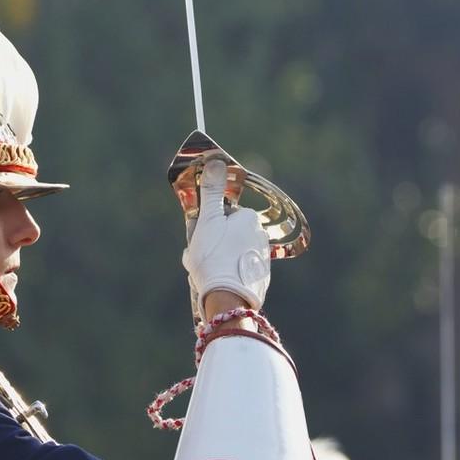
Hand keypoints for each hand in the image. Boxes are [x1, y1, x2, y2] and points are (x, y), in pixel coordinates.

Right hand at [182, 159, 270, 314]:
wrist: (227, 299)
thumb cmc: (214, 257)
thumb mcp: (207, 221)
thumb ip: (211, 191)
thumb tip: (215, 160)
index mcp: (248, 219)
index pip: (223, 215)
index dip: (207, 225)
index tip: (199, 236)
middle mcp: (260, 236)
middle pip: (227, 234)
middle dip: (211, 243)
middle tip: (199, 256)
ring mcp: (261, 258)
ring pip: (230, 253)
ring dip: (215, 259)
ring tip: (204, 272)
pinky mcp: (260, 278)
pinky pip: (236, 269)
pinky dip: (225, 274)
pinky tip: (215, 283)